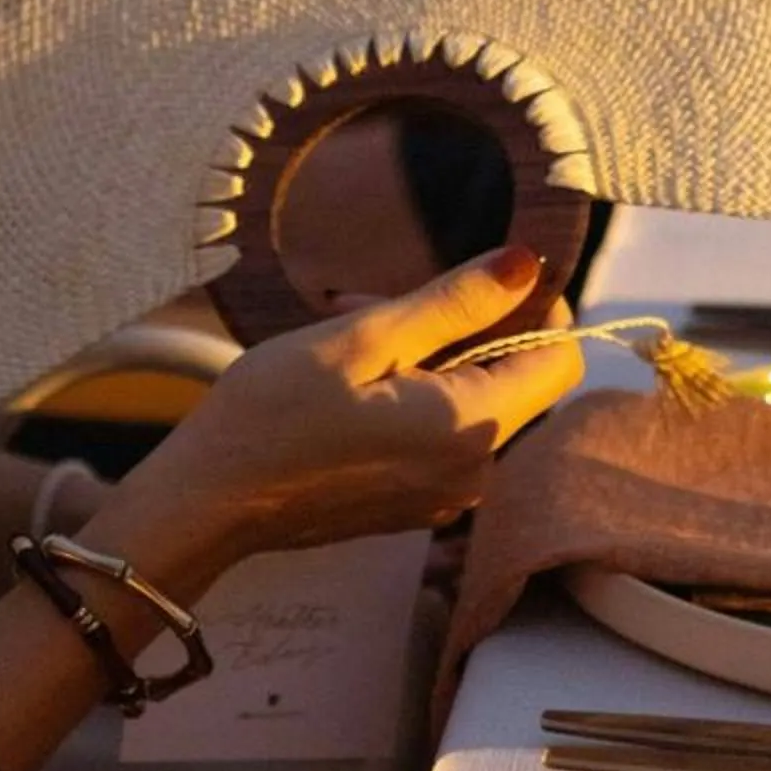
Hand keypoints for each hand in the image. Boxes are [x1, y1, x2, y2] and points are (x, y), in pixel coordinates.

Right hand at [97, 246, 582, 594]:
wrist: (208, 503)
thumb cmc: (274, 414)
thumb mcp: (365, 338)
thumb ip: (454, 302)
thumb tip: (527, 264)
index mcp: (474, 427)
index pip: (562, 361)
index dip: (532, 312)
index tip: (467, 285)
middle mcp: (476, 471)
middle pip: (511, 378)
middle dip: (457, 329)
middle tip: (371, 304)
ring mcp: (445, 496)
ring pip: (470, 402)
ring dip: (423, 358)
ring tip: (345, 333)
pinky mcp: (414, 505)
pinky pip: (440, 436)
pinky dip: (409, 398)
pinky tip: (344, 383)